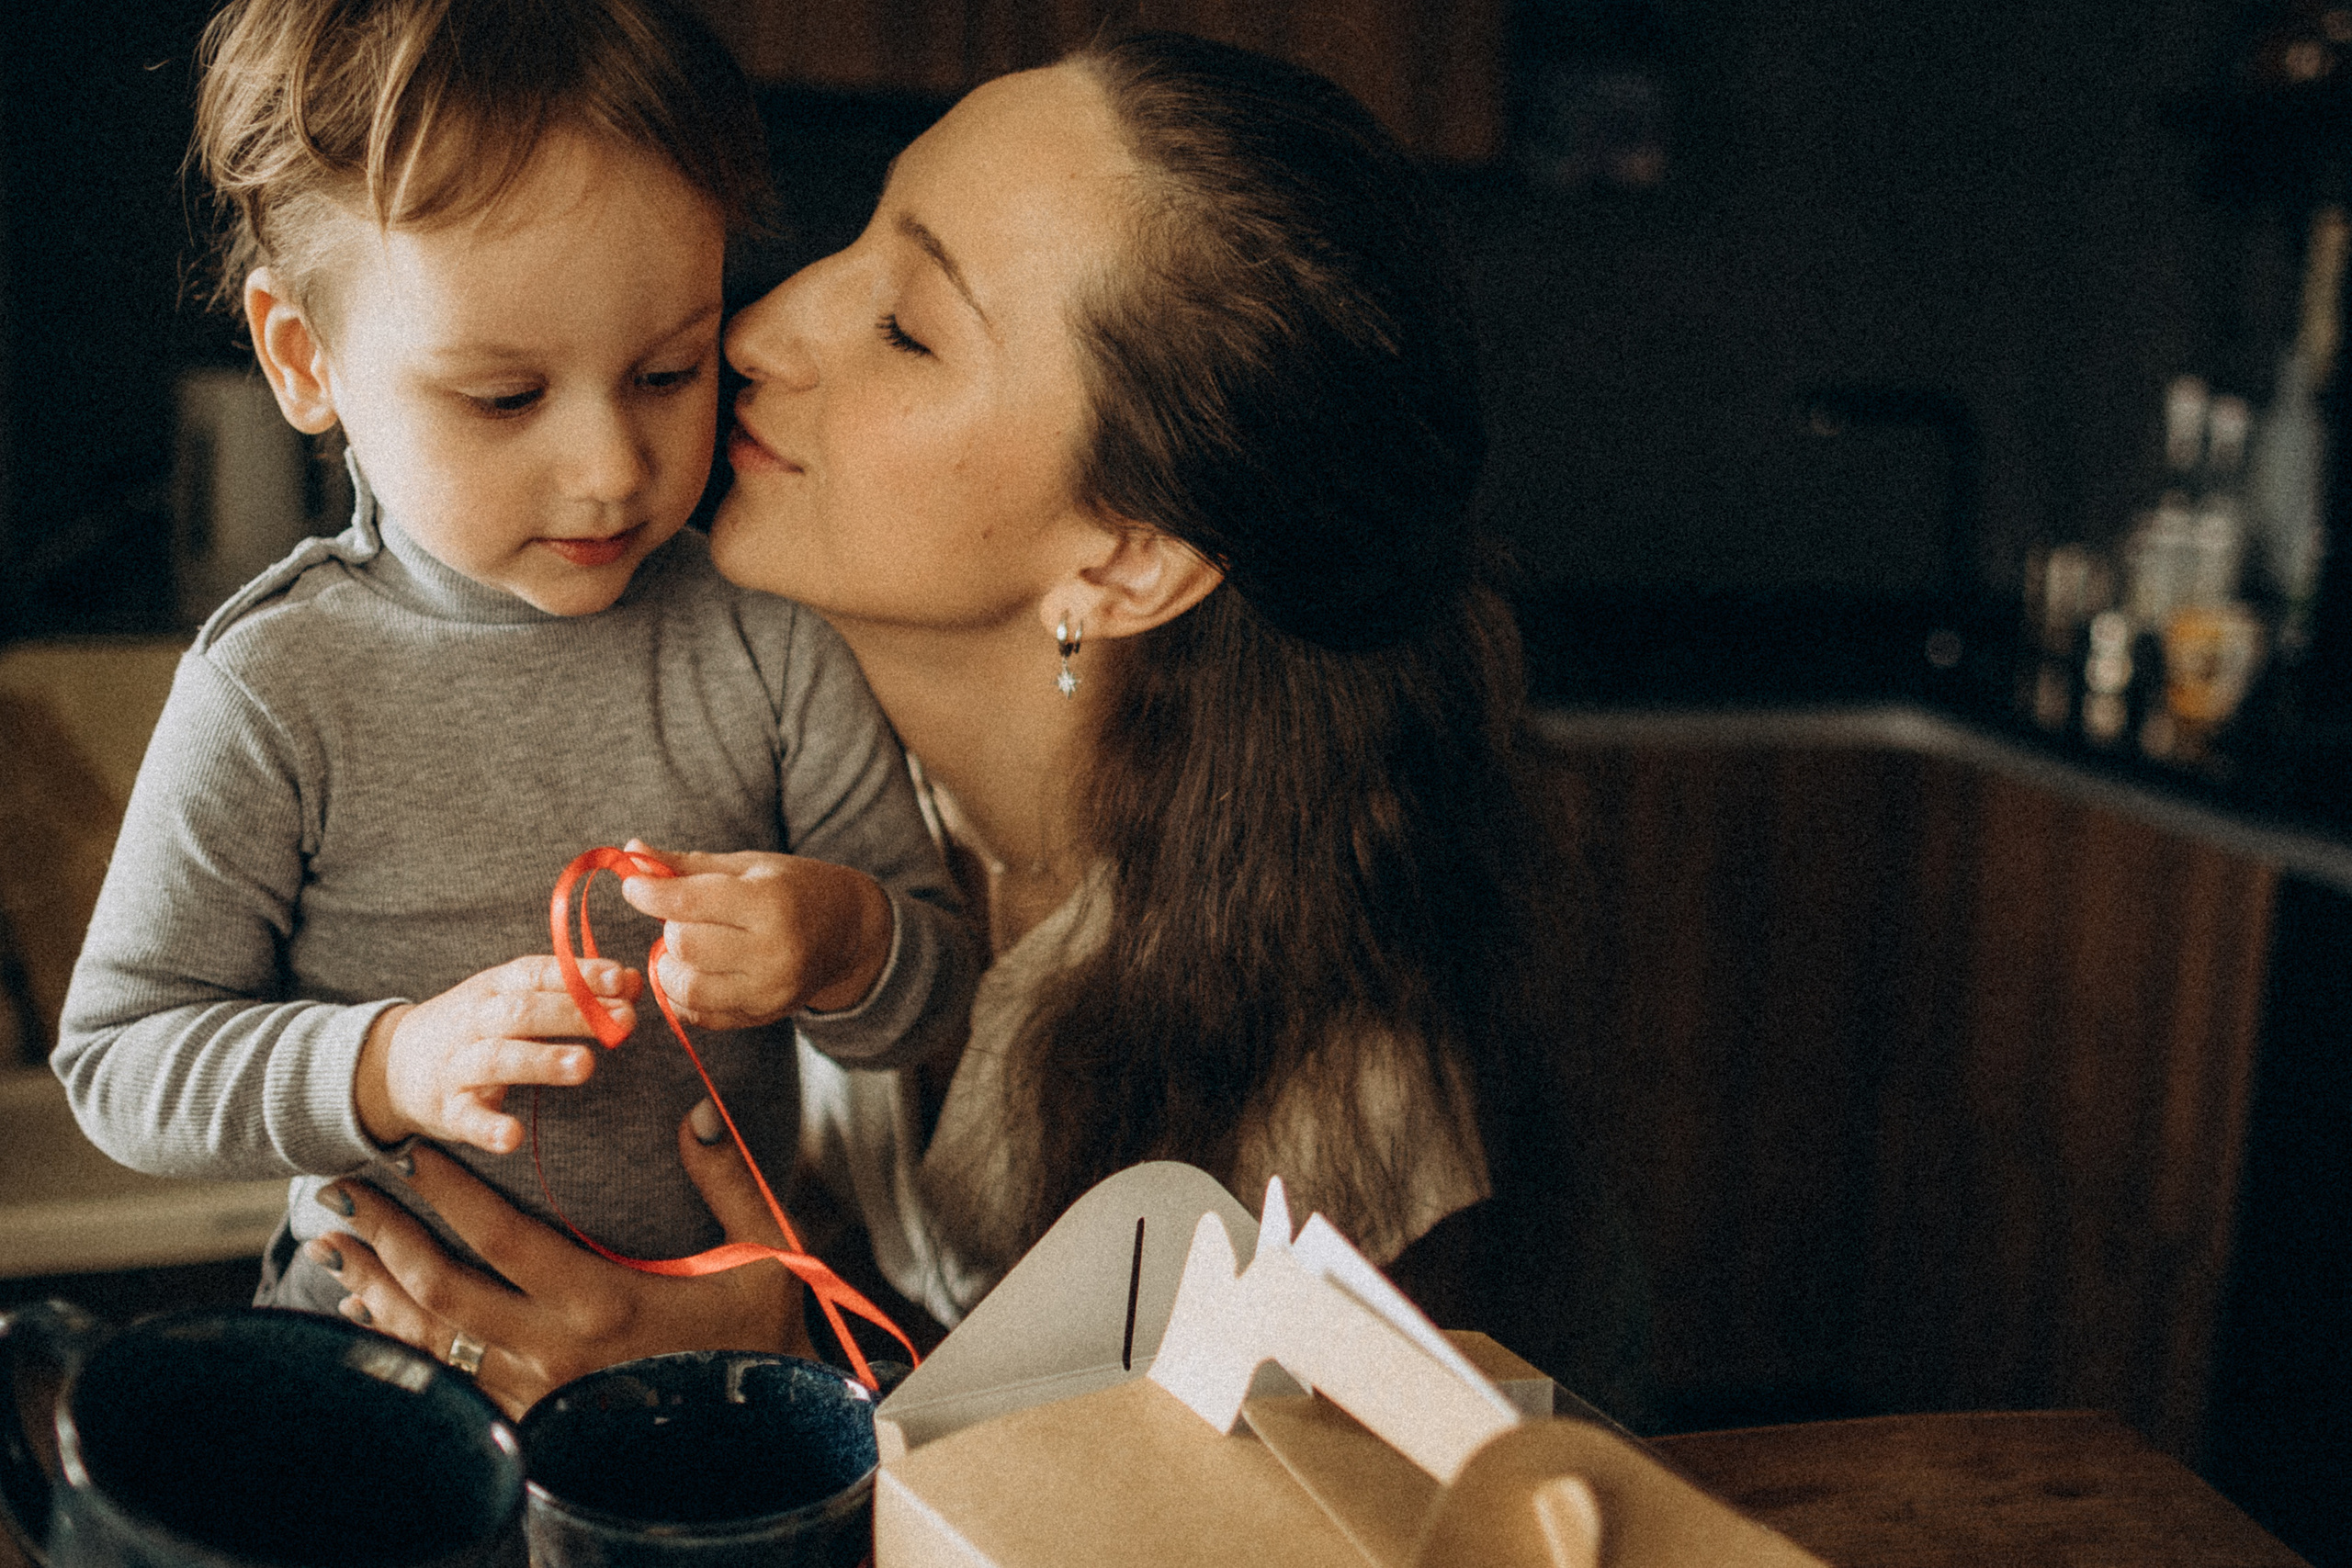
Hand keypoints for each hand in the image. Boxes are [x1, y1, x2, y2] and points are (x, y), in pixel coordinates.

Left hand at [307, 1103, 812, 1418]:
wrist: (763, 1444)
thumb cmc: (764, 1341)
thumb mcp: (762, 1255)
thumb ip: (724, 1179)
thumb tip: (694, 1110)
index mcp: (603, 1299)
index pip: (500, 1236)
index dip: (448, 1191)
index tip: (413, 1151)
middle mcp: (556, 1350)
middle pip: (442, 1288)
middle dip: (385, 1236)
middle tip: (341, 1193)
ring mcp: (538, 1394)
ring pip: (433, 1341)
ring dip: (377, 1290)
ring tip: (334, 1249)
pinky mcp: (535, 1422)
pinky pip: (449, 1383)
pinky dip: (405, 1346)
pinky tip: (374, 1319)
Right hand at [354, 957, 639, 1153]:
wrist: (391, 1063)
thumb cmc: (476, 1027)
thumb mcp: (517, 998)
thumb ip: (574, 990)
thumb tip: (633, 981)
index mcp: (496, 988)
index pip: (537, 974)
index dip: (579, 975)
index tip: (620, 979)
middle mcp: (476, 1021)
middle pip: (523, 1011)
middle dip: (574, 1014)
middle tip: (623, 1021)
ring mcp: (459, 1065)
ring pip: (499, 1059)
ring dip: (542, 1061)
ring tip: (585, 1065)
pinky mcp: (447, 1109)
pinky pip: (467, 1118)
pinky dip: (489, 1127)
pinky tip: (513, 1136)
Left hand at [617, 839, 890, 1029]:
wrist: (847, 931)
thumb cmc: (792, 889)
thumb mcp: (746, 866)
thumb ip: (686, 865)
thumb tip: (630, 852)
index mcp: (770, 902)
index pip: (690, 902)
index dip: (650, 892)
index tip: (634, 885)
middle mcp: (773, 951)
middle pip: (683, 945)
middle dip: (670, 927)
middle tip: (684, 916)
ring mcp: (769, 990)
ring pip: (686, 987)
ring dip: (672, 964)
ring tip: (688, 946)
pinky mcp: (762, 1015)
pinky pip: (699, 1014)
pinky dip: (684, 993)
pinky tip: (699, 970)